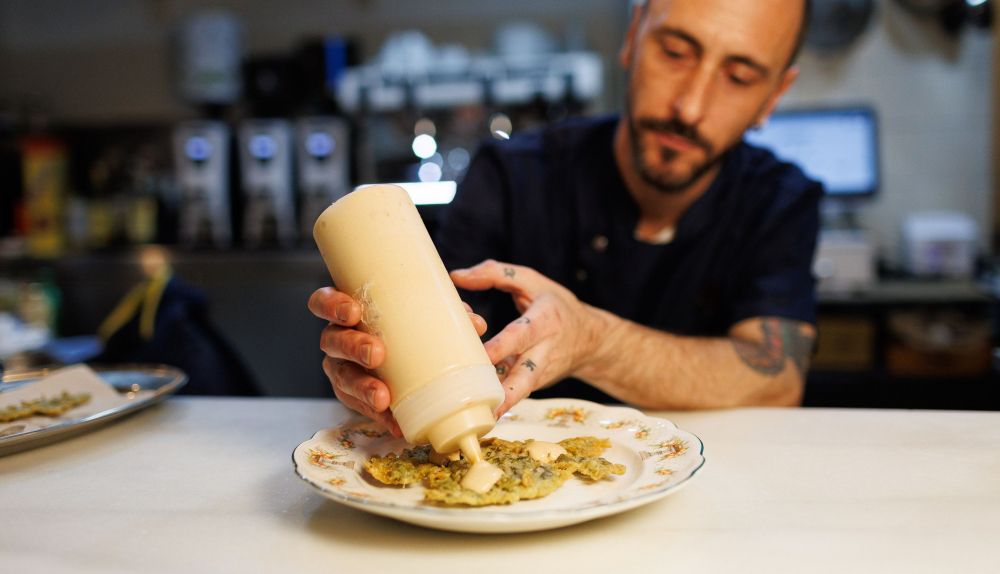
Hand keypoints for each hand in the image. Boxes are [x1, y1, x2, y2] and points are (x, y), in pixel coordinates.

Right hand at [308, 286, 487, 435]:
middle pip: (333, 341)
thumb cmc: (405, 323)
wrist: (404, 352)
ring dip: (362, 387)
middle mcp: (338, 339)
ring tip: (383, 398)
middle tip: (377, 354)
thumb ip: (445, 312)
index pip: (323, 302)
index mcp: (347, 311)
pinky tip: (395, 423)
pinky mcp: (354, 396)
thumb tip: (475, 323)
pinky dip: (379, 416)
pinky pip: (360, 408)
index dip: (332, 305)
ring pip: (341, 377)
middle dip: (353, 347)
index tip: (353, 311)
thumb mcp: (421, 311)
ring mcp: (342, 369)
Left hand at [450, 260, 603, 416]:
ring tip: (481, 418)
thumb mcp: (532, 281)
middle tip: (482, 400)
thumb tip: (456, 277)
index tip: (482, 354)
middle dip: (505, 390)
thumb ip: (495, 273)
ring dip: (501, 404)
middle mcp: (545, 350)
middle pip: (525, 376)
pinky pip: (514, 393)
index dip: (503, 346)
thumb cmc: (556, 306)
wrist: (590, 339)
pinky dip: (498, 402)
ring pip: (520, 392)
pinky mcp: (534, 385)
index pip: (523, 334)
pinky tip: (479, 412)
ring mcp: (540, 373)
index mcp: (545, 320)